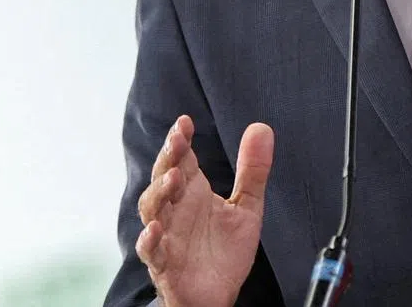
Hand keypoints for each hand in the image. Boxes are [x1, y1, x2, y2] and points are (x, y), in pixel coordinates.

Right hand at [136, 115, 274, 306]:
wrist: (218, 296)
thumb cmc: (225, 252)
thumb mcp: (246, 207)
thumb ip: (252, 171)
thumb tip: (261, 128)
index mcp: (192, 191)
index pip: (181, 158)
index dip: (180, 139)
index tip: (185, 122)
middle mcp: (176, 209)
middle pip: (163, 177)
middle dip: (168, 158)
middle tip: (178, 141)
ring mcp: (167, 235)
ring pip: (152, 209)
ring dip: (160, 192)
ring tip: (174, 178)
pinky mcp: (164, 264)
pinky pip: (150, 251)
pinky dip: (149, 239)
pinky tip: (156, 228)